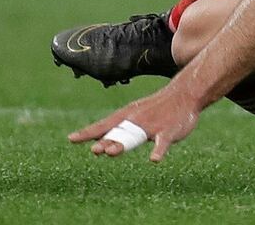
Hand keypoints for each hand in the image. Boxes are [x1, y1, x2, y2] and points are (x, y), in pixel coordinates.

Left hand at [68, 82, 202, 161]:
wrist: (184, 94)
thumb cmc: (156, 109)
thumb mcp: (135, 117)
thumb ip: (120, 131)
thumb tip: (102, 142)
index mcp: (126, 116)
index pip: (103, 126)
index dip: (88, 133)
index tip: (71, 138)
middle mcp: (136, 120)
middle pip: (117, 133)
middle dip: (105, 142)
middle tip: (94, 151)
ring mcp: (152, 125)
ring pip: (136, 136)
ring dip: (123, 144)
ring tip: (111, 152)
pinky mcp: (168, 131)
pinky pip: (163, 142)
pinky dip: (158, 151)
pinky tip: (154, 160)